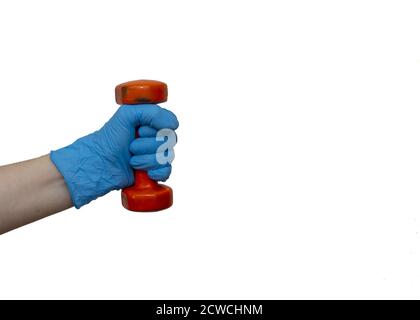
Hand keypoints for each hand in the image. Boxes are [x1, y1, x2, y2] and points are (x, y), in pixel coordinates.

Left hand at [50, 104, 178, 208]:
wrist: (100, 164)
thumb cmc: (110, 138)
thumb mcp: (127, 114)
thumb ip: (151, 111)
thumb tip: (173, 125)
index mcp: (152, 123)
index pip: (171, 124)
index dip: (157, 127)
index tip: (140, 129)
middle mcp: (156, 138)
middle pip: (170, 141)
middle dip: (148, 145)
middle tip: (131, 146)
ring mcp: (156, 156)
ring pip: (168, 157)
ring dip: (146, 159)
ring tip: (131, 160)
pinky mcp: (155, 172)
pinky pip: (167, 171)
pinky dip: (156, 172)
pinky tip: (144, 173)